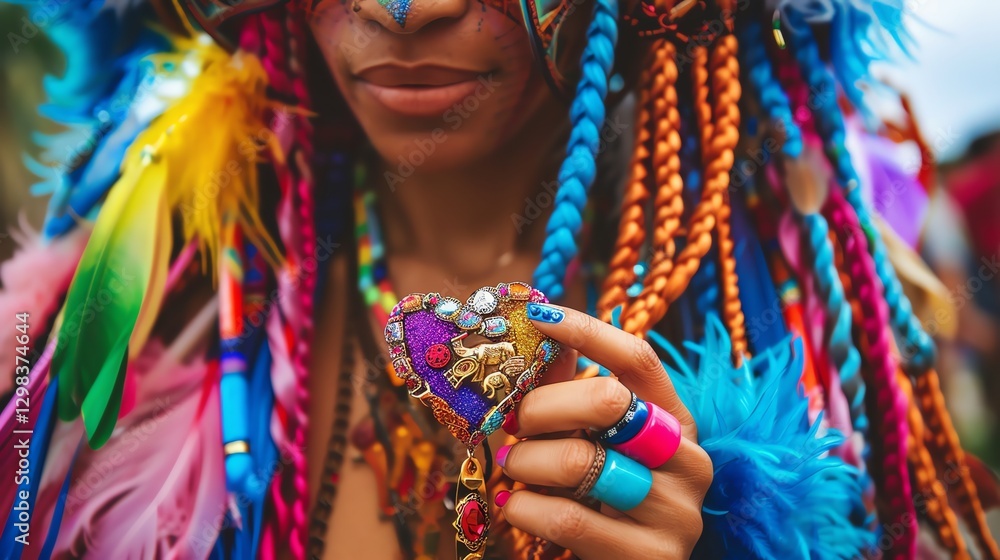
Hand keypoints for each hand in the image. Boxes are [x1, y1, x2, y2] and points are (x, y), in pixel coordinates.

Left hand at [495, 304, 711, 558]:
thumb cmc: (604, 500)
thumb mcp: (595, 443)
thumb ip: (571, 394)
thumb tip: (541, 334)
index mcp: (676, 420)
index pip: (639, 358)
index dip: (588, 331)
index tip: (538, 317)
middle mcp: (688, 460)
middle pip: (607, 400)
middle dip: (542, 407)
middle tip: (514, 423)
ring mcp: (677, 511)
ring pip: (578, 460)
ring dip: (526, 461)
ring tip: (513, 467)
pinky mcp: (652, 556)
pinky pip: (567, 517)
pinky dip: (524, 507)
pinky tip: (516, 506)